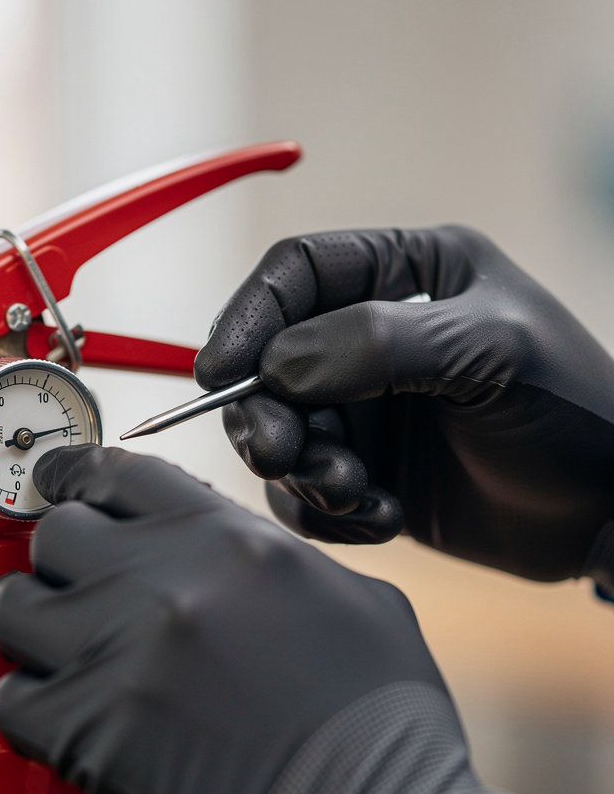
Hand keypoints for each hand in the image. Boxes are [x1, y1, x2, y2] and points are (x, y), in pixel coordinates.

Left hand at [0, 445, 522, 793]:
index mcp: (226, 541)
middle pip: (55, 533)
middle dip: (64, 556)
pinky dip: (32, 702)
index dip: (79, 477)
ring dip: (32, 620)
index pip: (116, 472)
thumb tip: (210, 545)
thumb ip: (263, 555)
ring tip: (58, 643)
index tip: (63, 488)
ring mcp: (117, 659)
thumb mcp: (349, 596)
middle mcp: (161, 585)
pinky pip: (14, 698)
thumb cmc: (378, 725)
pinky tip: (67, 712)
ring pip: (13, 606)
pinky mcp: (88, 738)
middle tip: (80, 586)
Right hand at [194, 227, 613, 584]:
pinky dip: (327, 513)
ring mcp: (366, 409)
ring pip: (281, 434)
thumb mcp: (487, 351)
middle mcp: (373, 338)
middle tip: (285, 455)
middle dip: (268, 414)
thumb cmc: (573, 411)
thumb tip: (276, 366)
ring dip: (303, 472)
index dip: (247, 316)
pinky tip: (383, 519)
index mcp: (407, 275)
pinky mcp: (366, 472)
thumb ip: (376, 343)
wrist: (609, 515)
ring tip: (358, 496)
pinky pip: (304, 492)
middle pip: (270, 363)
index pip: (296, 274)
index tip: (218, 374)